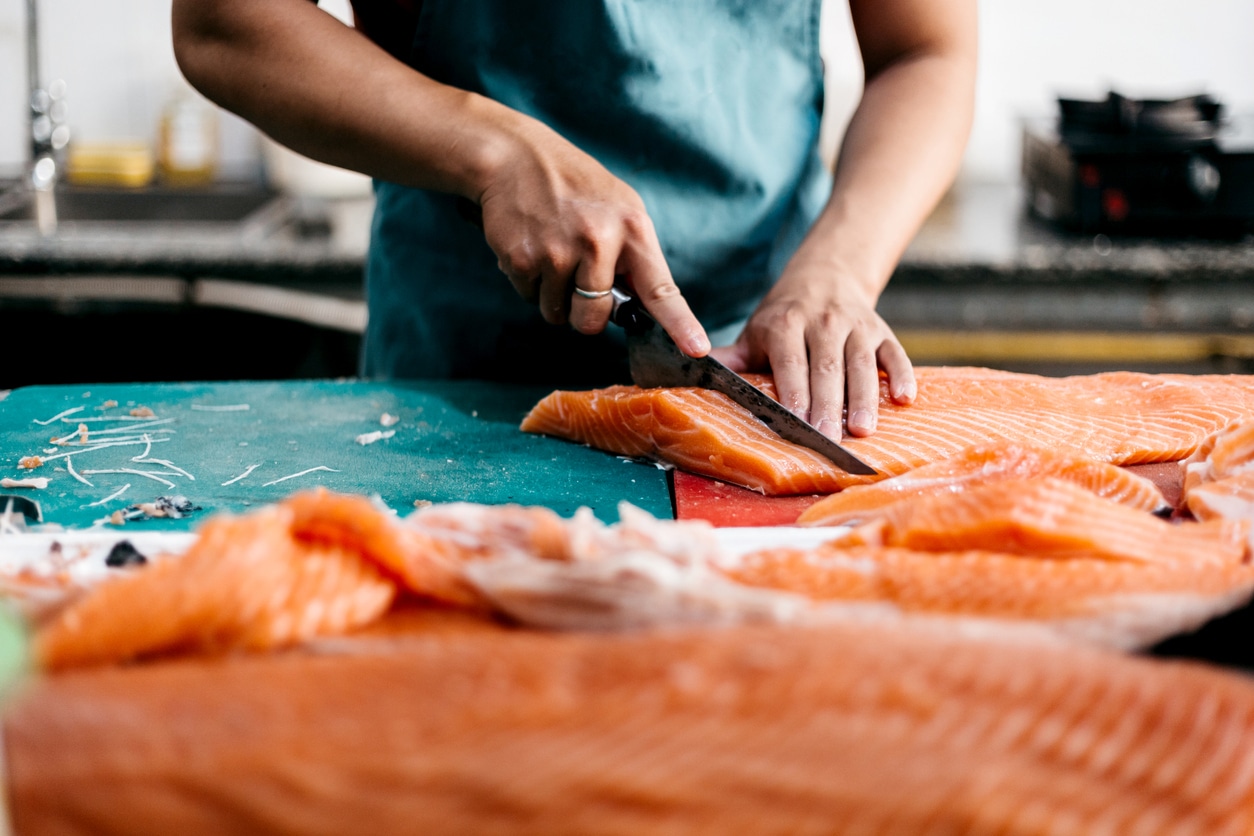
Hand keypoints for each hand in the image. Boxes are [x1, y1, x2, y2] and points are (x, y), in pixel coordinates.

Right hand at [476, 121, 708, 356]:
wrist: (514, 157)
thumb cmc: (574, 187)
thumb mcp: (620, 207)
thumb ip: (634, 255)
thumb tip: (639, 308)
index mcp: (632, 229)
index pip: (661, 289)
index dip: (680, 325)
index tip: (696, 349)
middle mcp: (599, 242)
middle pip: (595, 319)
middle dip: (585, 313)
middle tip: (577, 278)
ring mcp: (559, 252)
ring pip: (559, 314)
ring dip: (554, 296)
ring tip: (552, 252)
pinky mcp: (523, 259)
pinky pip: (530, 298)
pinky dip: (529, 282)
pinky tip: (532, 247)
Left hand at [708, 264, 914, 438]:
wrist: (826, 276)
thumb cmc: (785, 318)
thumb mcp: (756, 332)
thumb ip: (732, 358)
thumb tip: (694, 373)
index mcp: (787, 324)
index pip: (791, 362)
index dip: (794, 392)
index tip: (795, 421)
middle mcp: (824, 322)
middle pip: (827, 369)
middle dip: (828, 405)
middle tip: (829, 441)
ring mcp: (856, 326)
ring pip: (862, 364)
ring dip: (864, 397)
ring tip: (864, 429)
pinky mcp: (882, 331)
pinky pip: (895, 354)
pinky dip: (902, 375)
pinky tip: (905, 400)